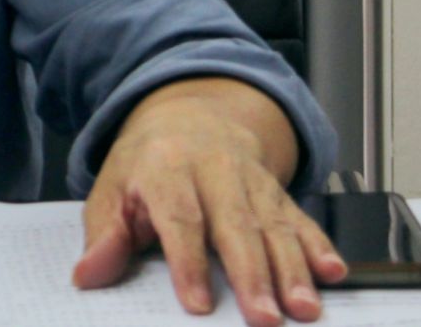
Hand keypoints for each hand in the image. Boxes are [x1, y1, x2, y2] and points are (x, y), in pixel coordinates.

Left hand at [71, 78, 345, 324]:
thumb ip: (103, 233)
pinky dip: (320, 245)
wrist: (192, 115)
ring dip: (292, 270)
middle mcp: (214, 170)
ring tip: (304, 309)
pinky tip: (333, 272)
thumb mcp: (112, 188)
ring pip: (274, 226)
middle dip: (252, 275)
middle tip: (265, 319)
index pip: (180, 217)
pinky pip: (301, 218)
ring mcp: (251, 180)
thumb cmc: (148, 162)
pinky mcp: (277, 192)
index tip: (198, 304)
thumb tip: (87, 274)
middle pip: (236, 225)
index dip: (189, 262)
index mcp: (166, 167)